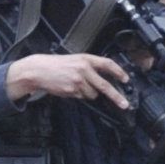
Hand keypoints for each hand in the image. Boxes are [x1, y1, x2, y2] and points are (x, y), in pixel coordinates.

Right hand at [6, 53, 135, 108]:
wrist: (39, 70)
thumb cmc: (56, 65)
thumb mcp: (75, 60)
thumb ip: (90, 67)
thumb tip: (105, 79)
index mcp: (86, 59)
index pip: (107, 64)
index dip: (119, 72)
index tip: (126, 79)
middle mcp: (84, 69)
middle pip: (104, 85)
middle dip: (116, 96)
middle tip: (124, 104)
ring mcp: (78, 81)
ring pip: (92, 94)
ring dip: (88, 93)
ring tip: (76, 85)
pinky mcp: (72, 90)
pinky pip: (82, 97)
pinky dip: (79, 95)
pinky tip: (70, 88)